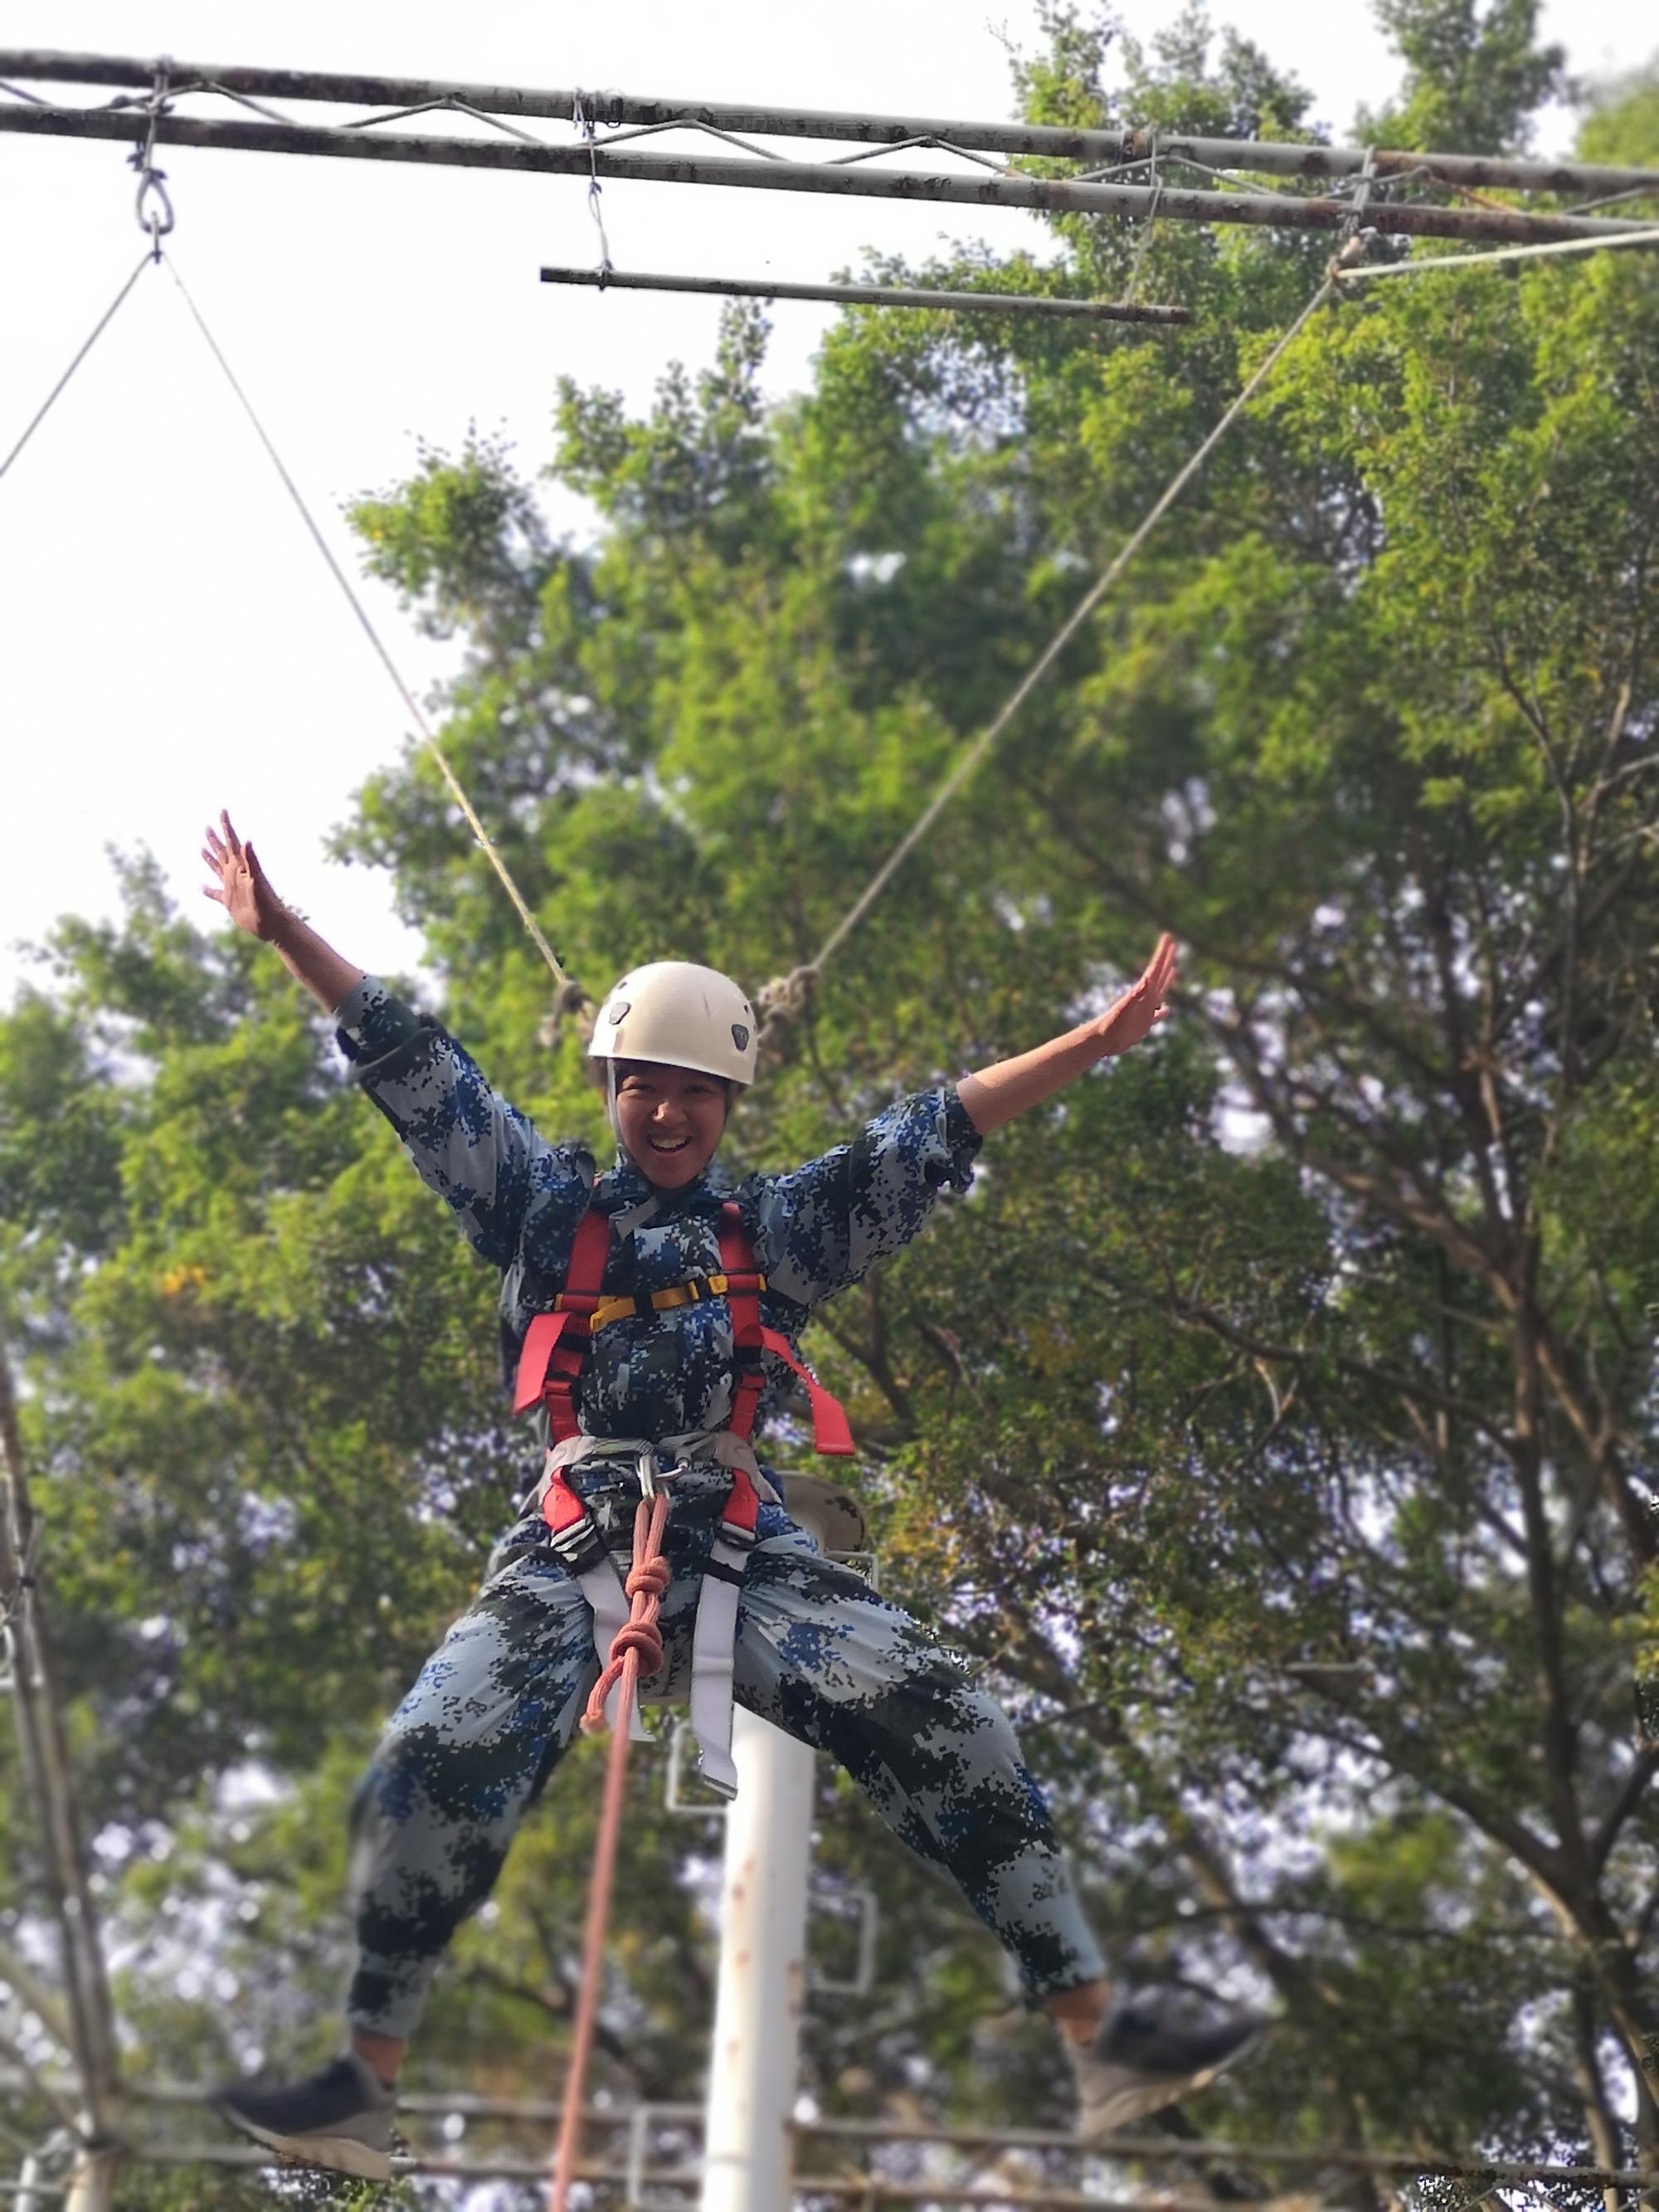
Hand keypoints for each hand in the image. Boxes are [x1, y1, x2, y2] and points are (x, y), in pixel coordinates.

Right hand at [201, 811, 285, 941]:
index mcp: (241, 866)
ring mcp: (232, 886)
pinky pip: (215, 894)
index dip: (227, 827)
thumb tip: (246, 841)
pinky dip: (207, 890)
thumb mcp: (257, 880)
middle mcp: (236, 874)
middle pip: (222, 852)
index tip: (223, 811)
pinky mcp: (229, 901)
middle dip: (215, 839)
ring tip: (202, 848)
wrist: (272, 923)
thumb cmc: (267, 903)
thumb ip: (252, 861)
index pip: (232, 842)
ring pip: (217, 868)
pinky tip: (201, 887)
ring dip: (210, 858)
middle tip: (207, 826)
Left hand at [1096, 933, 1177, 1056]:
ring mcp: (1144, 1010)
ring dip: (1167, 979)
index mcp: (1142, 993)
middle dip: (1166, 959)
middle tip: (1172, 944)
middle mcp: (1145, 998)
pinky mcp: (1143, 1023)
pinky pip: (1157, 1014)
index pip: (1155, 969)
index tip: (1168, 937)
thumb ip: (1135, 995)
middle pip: (1158, 974)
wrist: (1101, 1040)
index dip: (1162, 953)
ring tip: (1173, 968)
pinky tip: (1166, 1009)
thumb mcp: (1124, 1010)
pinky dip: (1163, 1011)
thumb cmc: (1111, 1026)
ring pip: (1160, 991)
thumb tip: (1147, 978)